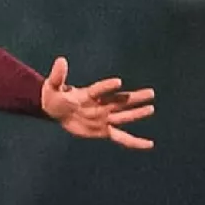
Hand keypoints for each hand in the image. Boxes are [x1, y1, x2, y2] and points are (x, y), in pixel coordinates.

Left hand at [39, 57, 154, 149]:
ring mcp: (104, 117)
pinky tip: (149, 144)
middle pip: (120, 101)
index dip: (107, 86)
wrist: (57, 110)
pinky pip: (122, 137)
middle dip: (134, 98)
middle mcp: (101, 104)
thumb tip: (61, 60)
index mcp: (89, 94)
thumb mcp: (53, 86)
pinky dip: (135, 142)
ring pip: (124, 116)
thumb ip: (57, 76)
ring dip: (137, 113)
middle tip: (150, 93)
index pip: (99, 90)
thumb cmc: (55, 95)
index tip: (118, 82)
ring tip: (151, 108)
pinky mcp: (105, 130)